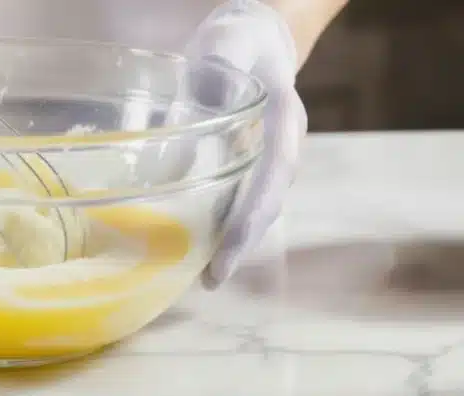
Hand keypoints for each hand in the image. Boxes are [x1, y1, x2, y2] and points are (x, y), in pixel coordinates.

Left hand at [187, 0, 306, 288]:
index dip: (253, 215)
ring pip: (259, 208)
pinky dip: (227, 228)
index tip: (230, 249)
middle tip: (211, 280)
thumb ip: (213, 76)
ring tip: (206, 278)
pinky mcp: (255, 165)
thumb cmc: (238, 42)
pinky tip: (201, 250)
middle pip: (269, 204)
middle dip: (242, 244)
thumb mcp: (225, 47)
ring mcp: (273, 158)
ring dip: (236, 243)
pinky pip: (245, 201)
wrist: (257, 38)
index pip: (273, 176)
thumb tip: (187, 124)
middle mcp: (284, 146)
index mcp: (283, 121)